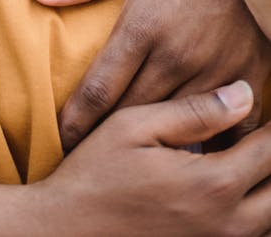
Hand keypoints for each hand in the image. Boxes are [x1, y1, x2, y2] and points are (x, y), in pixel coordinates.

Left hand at [30, 0, 270, 150]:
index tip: (60, 138)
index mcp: (144, 23)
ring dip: (152, 144)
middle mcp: (178, 54)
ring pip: (176, 128)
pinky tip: (190, 151)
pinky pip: (226, 126)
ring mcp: (217, 69)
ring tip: (129, 161)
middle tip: (84, 154)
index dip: (76, 121)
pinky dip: (208, 141)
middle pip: (132, 115)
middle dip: (105, 137)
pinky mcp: (249, 74)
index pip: (99, 90)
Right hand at [36, 81, 270, 236]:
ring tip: (254, 154)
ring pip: (270, 218)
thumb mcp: (135, 127)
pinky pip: (251, 236)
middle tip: (264, 130)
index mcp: (212, 183)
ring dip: (268, 186)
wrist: (65, 230)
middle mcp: (226, 223)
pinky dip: (255, 211)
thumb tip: (245, 92)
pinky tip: (240, 187)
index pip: (270, 149)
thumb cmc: (96, 174)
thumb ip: (194, 111)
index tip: (268, 96)